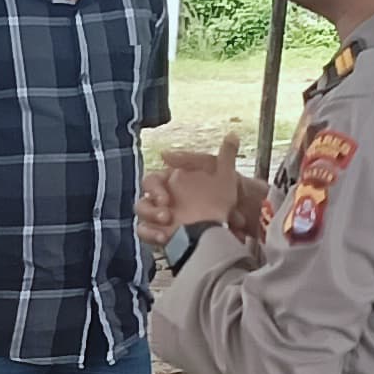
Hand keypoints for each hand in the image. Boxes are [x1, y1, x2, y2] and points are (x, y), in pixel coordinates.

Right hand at [146, 126, 254, 243]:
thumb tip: (231, 135)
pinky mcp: (160, 234)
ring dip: (150, 220)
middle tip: (166, 215)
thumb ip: (227, 154)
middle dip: (150, 208)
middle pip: (142, 200)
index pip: (152, 181)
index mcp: (171, 183)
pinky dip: (151, 235)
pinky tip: (163, 239)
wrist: (223, 228)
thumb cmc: (221, 199)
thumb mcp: (227, 176)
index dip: (155, 189)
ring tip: (167, 226)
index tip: (165, 199)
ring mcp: (160, 218)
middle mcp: (162, 200)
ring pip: (142, 216)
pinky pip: (145, 233)